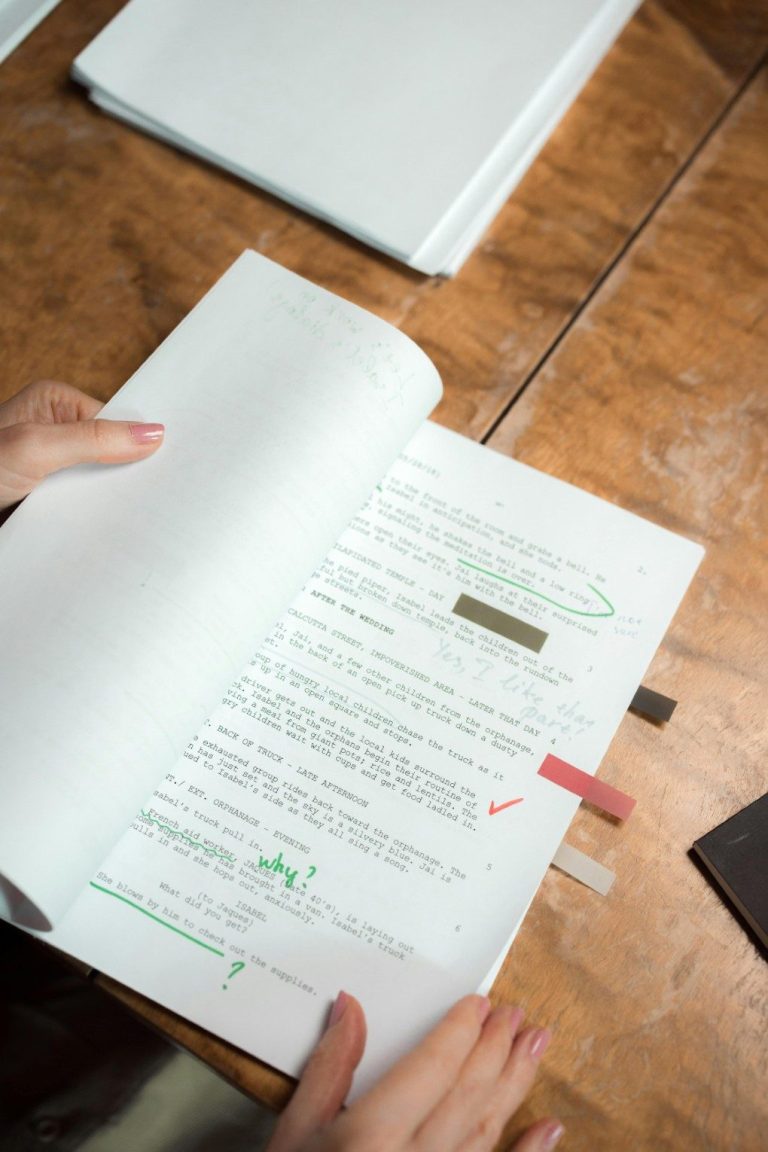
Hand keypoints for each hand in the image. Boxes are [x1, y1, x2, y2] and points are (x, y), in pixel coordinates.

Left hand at [0, 380, 163, 512]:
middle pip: (111, 453)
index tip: (170, 460)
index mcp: (54, 404)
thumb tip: (152, 433)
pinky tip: (108, 532)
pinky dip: (93, 522)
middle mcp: (54, 433)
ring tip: (134, 518)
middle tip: (156, 496)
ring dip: (109, 504)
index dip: (140, 441)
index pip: (115, 421)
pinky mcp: (48, 501)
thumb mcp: (35, 447)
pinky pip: (83, 510)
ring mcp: (51, 469)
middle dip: (127, 474)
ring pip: (99, 485)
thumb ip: (93, 439)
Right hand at [267, 993, 562, 1151]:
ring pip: (487, 1132)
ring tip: (535, 1045)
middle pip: (467, 1096)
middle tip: (516, 1015)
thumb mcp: (295, 1134)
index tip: (479, 1003)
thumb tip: (350, 1007)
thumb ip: (328, 1069)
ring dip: (516, 1084)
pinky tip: (549, 1127)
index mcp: (370, 1140)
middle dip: (496, 1049)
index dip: (459, 1032)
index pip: (430, 1070)